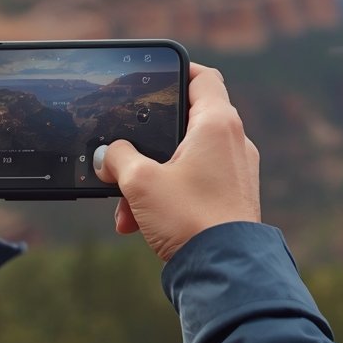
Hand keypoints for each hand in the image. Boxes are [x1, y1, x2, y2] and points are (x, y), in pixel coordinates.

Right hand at [94, 63, 260, 260]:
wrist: (225, 271)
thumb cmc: (190, 219)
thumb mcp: (140, 182)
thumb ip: (118, 158)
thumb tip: (107, 155)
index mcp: (218, 124)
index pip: (202, 77)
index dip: (177, 71)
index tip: (154, 77)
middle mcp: (234, 142)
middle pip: (185, 123)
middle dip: (147, 146)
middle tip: (123, 159)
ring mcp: (236, 171)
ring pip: (184, 159)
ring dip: (151, 178)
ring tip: (126, 207)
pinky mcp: (232, 197)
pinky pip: (194, 183)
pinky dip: (167, 195)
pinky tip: (140, 223)